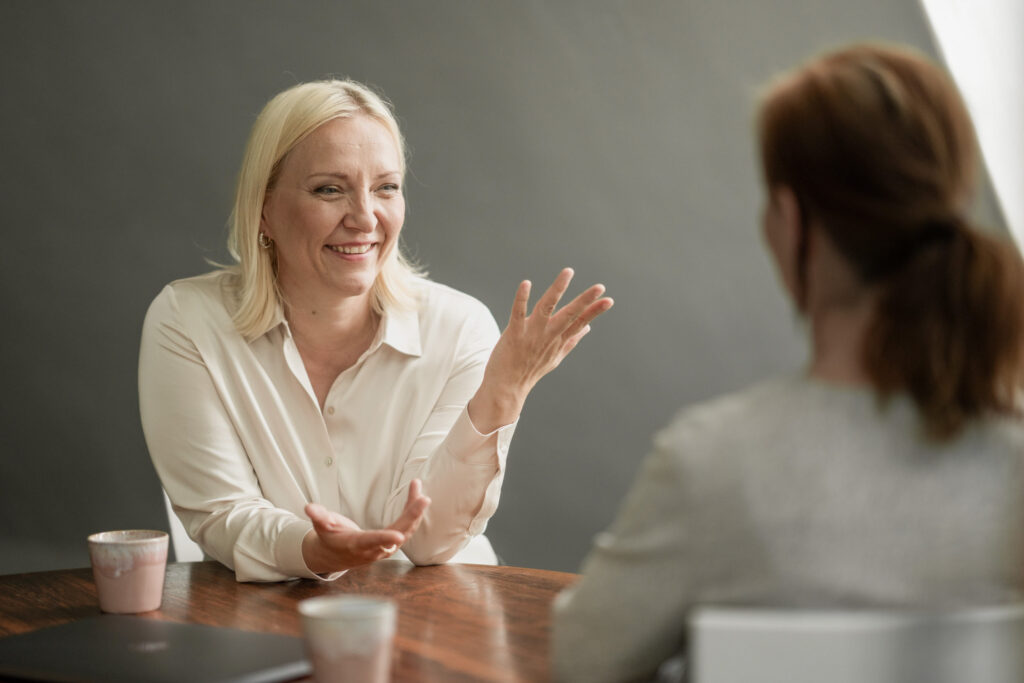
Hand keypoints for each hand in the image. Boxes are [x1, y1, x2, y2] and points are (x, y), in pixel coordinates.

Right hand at [301, 479, 430, 573]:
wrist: (335, 555)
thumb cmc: (329, 538)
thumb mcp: (321, 527)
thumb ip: (318, 517)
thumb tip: (308, 508)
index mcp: (356, 545)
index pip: (372, 542)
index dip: (384, 540)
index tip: (398, 536)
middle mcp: (374, 549)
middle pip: (397, 534)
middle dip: (411, 517)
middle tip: (423, 499)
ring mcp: (385, 548)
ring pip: (406, 530)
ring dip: (415, 512)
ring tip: (420, 491)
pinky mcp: (392, 543)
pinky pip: (407, 527)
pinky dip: (413, 512)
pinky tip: (418, 496)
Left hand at [468, 268, 612, 432]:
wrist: (507, 388)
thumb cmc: (530, 370)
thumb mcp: (555, 356)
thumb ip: (571, 340)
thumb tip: (587, 328)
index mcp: (558, 340)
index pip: (580, 322)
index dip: (594, 311)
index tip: (609, 300)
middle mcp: (548, 336)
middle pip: (570, 315)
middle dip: (585, 301)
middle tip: (600, 287)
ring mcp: (531, 334)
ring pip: (547, 307)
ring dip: (558, 289)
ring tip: (568, 272)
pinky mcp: (514, 333)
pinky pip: (518, 313)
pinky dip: (522, 298)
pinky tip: (526, 283)